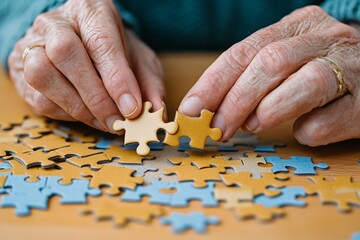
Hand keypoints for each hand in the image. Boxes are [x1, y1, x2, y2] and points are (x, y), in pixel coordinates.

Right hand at [8, 0, 164, 131]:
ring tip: (105, 121)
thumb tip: (157, 111)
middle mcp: (57, 22)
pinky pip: (38, 96)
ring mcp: (33, 42)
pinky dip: (66, 113)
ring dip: (79, 107)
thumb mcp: (140, 60)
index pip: (101, 42)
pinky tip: (87, 115)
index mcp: (91, 11)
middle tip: (118, 121)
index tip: (132, 109)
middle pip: (66, 53)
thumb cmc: (115, 50)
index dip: (116, 79)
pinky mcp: (20, 66)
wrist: (83, 40)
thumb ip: (149, 84)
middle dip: (95, 96)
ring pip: (43, 75)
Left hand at [180, 6, 359, 145]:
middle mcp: (326, 39)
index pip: (244, 51)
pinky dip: (307, 130)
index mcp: (298, 26)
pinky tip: (302, 129)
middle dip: (235, 101)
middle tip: (216, 129)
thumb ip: (250, 77)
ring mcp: (351, 68)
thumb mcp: (285, 59)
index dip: (213, 83)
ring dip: (268, 112)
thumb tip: (208, 110)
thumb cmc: (319, 68)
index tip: (191, 110)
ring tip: (253, 126)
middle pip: (270, 64)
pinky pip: (328, 120)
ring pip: (306, 84)